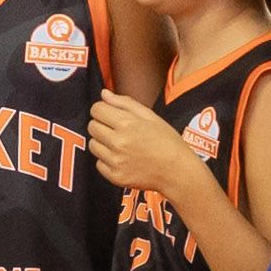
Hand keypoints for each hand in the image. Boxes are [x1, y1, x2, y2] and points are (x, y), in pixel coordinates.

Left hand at [84, 92, 199, 210]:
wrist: (178, 171)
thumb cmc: (167, 141)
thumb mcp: (150, 116)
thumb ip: (124, 103)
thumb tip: (104, 94)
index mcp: (126, 123)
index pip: (96, 110)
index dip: (103, 110)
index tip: (111, 115)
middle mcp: (118, 142)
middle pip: (92, 126)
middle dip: (102, 125)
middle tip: (118, 131)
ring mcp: (115, 161)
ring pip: (93, 145)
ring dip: (103, 143)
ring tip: (122, 145)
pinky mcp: (115, 176)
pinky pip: (99, 163)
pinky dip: (107, 160)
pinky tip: (123, 159)